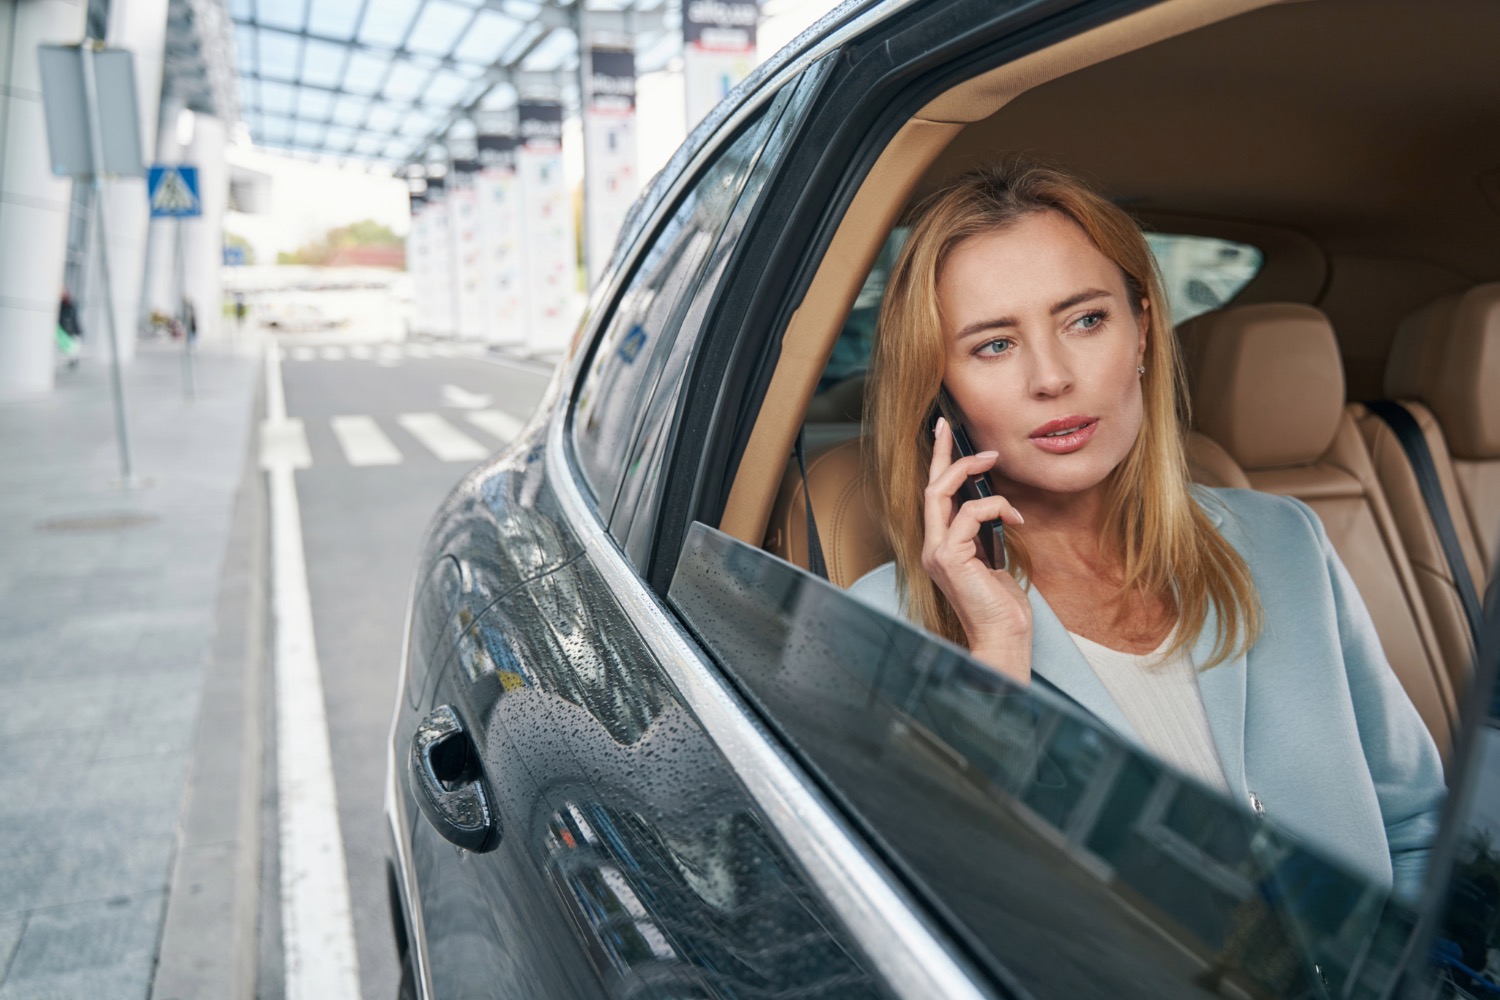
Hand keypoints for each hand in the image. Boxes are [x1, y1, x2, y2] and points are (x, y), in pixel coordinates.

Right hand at [923, 417, 1032, 683]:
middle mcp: (932, 547)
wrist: (1002, 639)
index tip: (946, 436)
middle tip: (950, 426)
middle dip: (941, 453)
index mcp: (941, 547)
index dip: (938, 464)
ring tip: (993, 460)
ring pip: (941, 494)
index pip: (935, 498)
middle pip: (930, 488)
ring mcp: (936, 552)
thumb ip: (984, 534)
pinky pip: (969, 515)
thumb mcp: (993, 560)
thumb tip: (992, 505)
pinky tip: (1017, 519)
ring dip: (969, 471)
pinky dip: (995, 507)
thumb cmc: (1001, 607)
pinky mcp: (949, 557)